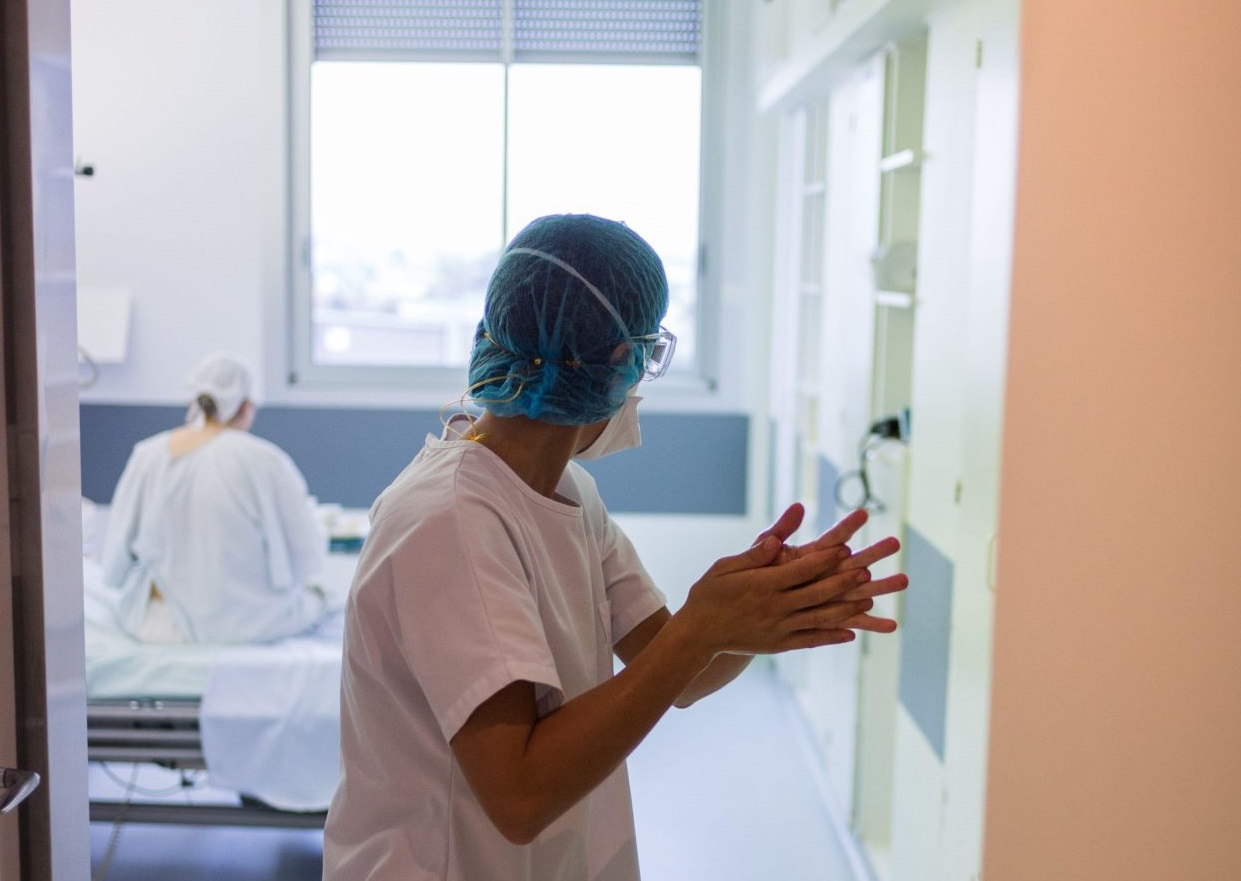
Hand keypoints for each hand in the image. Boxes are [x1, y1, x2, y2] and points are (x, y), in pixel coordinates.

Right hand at [677, 532, 883, 656]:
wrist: (697, 635)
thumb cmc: (709, 594)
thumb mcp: (725, 568)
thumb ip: (754, 554)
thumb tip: (778, 541)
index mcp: (761, 585)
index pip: (800, 569)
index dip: (825, 559)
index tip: (845, 548)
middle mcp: (773, 608)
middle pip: (816, 593)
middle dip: (843, 582)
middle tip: (866, 571)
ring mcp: (777, 629)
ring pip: (819, 618)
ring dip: (845, 609)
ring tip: (868, 600)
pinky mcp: (778, 645)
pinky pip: (810, 640)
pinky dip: (831, 637)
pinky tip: (850, 633)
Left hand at [751, 503, 907, 634]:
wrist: (741, 614)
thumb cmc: (746, 581)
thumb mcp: (755, 557)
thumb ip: (773, 536)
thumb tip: (795, 509)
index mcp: (808, 557)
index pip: (831, 539)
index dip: (846, 526)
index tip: (863, 513)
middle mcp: (824, 575)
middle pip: (852, 562)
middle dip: (873, 553)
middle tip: (895, 543)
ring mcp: (829, 597)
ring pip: (859, 590)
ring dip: (881, 587)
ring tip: (904, 580)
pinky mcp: (828, 619)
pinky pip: (851, 622)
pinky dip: (870, 624)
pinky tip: (891, 626)